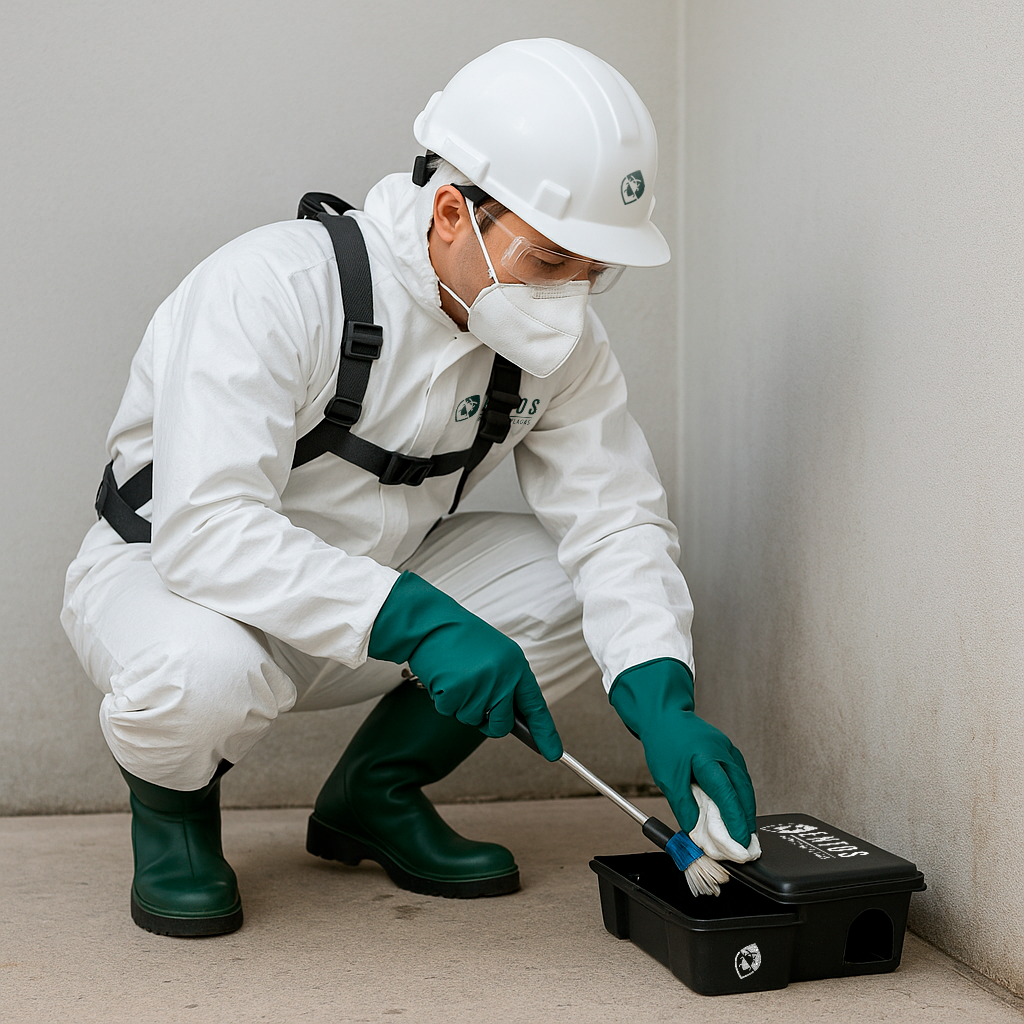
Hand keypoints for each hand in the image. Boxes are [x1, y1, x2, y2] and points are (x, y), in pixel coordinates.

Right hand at [369, 572, 562, 759]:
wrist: (431, 623)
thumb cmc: (461, 638)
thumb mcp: (495, 655)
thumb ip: (506, 682)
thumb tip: (508, 716)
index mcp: (516, 666)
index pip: (535, 706)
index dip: (545, 733)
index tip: (553, 754)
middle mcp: (502, 679)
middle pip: (500, 725)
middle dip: (487, 722)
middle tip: (473, 698)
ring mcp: (480, 687)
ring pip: (471, 719)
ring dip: (460, 704)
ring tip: (455, 675)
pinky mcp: (457, 693)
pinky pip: (450, 711)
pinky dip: (443, 699)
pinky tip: (443, 677)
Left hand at [609, 658, 755, 843]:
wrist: (664, 715)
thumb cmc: (664, 742)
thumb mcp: (667, 779)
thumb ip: (683, 806)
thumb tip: (695, 830)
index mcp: (707, 759)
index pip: (727, 796)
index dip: (735, 821)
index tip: (738, 841)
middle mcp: (724, 753)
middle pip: (743, 791)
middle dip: (747, 818)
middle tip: (746, 842)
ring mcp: (729, 750)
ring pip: (744, 784)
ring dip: (746, 807)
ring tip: (743, 829)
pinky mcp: (728, 750)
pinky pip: (740, 775)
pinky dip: (741, 794)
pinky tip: (737, 806)